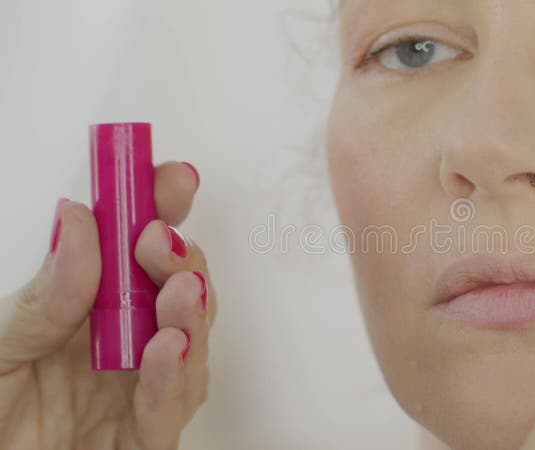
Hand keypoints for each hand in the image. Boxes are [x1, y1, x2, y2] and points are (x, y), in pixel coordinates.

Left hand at [0, 162, 215, 449]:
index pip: (137, 250)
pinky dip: (172, 380)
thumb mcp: (0, 344)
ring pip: (190, 347)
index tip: (169, 177)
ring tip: (179, 290)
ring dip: (191, 314)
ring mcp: (140, 392)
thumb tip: (77, 221)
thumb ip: (45, 295)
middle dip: (180, 259)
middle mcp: (126, 344)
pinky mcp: (144, 441)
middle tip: (157, 239)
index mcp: (90, 309)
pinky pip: (168, 413)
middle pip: (177, 292)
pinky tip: (167, 350)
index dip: (160, 209)